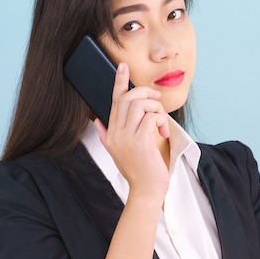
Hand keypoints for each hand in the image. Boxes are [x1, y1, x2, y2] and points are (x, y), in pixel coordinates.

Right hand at [95, 63, 169, 198]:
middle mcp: (116, 134)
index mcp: (110, 134)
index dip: (119, 82)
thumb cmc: (137, 172)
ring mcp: (127, 138)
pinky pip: (150, 117)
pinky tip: (162, 131)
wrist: (146, 191)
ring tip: (160, 121)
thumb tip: (97, 121)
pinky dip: (159, 119)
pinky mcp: (141, 142)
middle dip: (145, 93)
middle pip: (126, 99)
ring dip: (155, 107)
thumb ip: (106, 135)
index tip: (123, 67)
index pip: (113, 102)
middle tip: (156, 100)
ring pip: (139, 105)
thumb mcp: (117, 153)